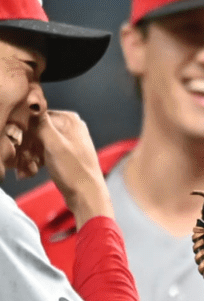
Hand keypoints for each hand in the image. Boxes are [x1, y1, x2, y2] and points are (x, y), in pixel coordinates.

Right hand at [19, 110, 111, 226]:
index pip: (36, 116)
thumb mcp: (54, 144)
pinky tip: (30, 172)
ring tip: (27, 170)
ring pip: (37, 143)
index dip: (25, 131)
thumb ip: (41, 124)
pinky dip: (36, 162)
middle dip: (26, 147)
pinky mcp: (65, 154)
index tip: (19, 145)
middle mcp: (70, 126)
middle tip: (22, 162)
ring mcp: (68, 140)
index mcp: (69, 119)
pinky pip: (44, 153)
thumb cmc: (74, 171)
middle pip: (35, 130)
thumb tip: (32, 104)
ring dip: (28, 157)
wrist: (87, 195)